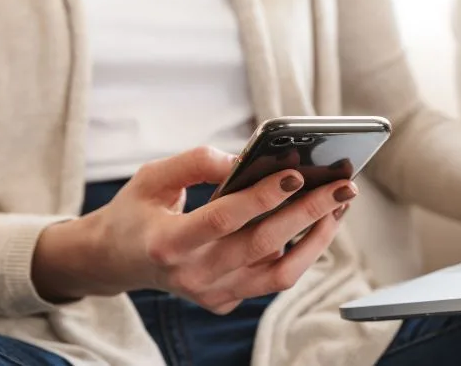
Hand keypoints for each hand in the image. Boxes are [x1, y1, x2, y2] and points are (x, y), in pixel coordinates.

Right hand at [32, 146, 355, 313]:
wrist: (116, 261)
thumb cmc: (137, 211)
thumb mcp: (152, 176)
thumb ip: (196, 161)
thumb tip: (247, 158)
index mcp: (166, 243)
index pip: (223, 219)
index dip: (262, 196)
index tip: (296, 173)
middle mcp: (192, 276)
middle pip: (262, 245)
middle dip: (309, 212)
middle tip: (343, 185)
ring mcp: (212, 294)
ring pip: (279, 272)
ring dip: (318, 237)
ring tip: (340, 204)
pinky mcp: (226, 301)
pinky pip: (274, 280)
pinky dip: (303, 252)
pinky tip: (320, 222)